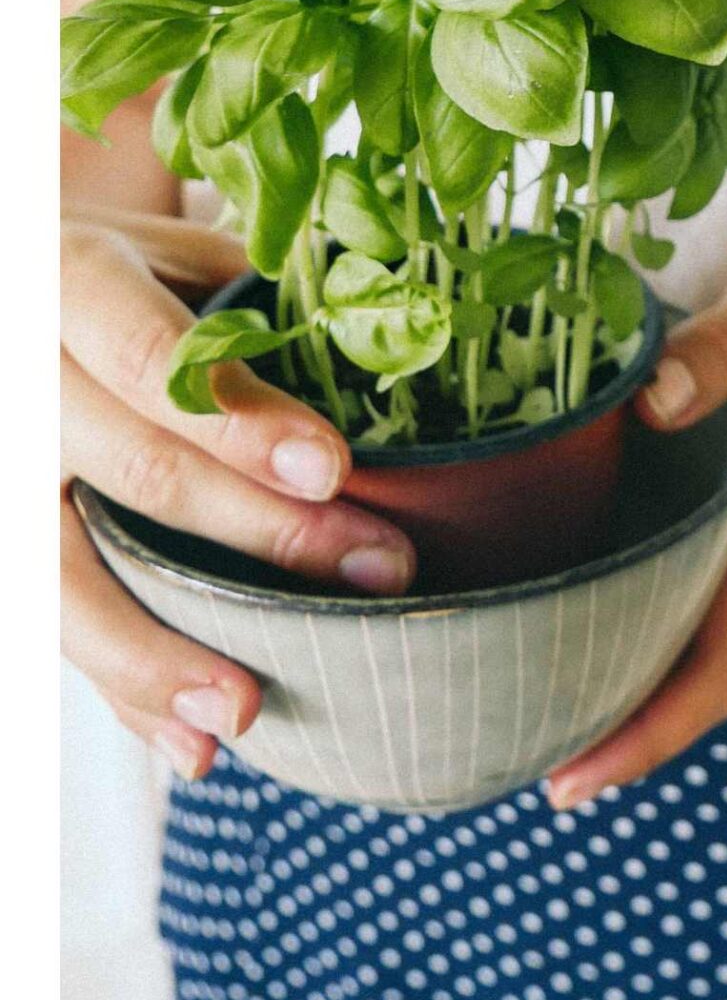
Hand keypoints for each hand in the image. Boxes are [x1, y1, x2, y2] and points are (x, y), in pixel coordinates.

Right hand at [60, 209, 418, 779]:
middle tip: (381, 570)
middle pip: (131, 469)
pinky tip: (192, 747)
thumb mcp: (184, 252)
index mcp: (70, 281)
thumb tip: (412, 336)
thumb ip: (268, 299)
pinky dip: (123, 691)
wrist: (11, 285)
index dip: (239, 420)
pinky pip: (50, 620)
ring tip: (244, 711)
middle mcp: (18, 378)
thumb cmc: (130, 273)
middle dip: (258, 533)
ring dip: (154, 651)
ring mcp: (0, 470)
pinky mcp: (3, 539)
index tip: (335, 467)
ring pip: (58, 570)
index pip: (151, 359)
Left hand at [544, 235, 726, 809]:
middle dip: (628, 742)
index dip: (654, 732)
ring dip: (623, 699)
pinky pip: (670, 602)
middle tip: (541, 783)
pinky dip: (620, 640)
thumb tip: (656, 406)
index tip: (579, 778)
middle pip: (698, 681)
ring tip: (534, 731)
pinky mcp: (712, 518)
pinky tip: (558, 633)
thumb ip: (724, 349)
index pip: (721, 662)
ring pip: (685, 650)